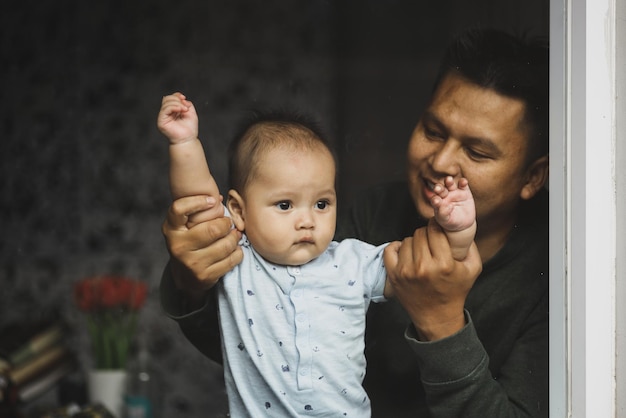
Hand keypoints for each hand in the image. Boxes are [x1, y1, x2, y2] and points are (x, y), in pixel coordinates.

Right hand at [157, 92, 198, 143]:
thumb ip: (186, 103)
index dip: (176, 95)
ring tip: (185, 109)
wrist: (188, 139)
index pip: (170, 98)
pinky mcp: (161, 121)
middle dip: (177, 99)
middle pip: (167, 99)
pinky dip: (173, 107)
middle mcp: (166, 113)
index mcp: (172, 111)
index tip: (184, 98)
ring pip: (166, 103)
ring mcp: (163, 117)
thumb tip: (181, 99)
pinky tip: (180, 110)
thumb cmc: (190, 128)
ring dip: (177, 103)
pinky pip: (165, 109)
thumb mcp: (191, 112)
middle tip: (185, 106)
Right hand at [162, 195, 242, 303]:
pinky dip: (238, 252)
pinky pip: (231, 260)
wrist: (185, 276)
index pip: (179, 209)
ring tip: (234, 235)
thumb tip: (220, 199)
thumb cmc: (188, 243)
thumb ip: (197, 212)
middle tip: (228, 223)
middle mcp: (179, 246)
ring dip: (234, 238)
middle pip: (213, 229)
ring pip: (225, 245)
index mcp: (171, 230)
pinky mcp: (205, 276)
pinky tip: (235, 249)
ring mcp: (192, 263)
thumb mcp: (185, 227)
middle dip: (226, 224)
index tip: (212, 201)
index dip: (197, 201)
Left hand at [383, 218, 481, 340]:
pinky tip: (406, 252)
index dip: (437, 227)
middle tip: (431, 243)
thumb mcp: (473, 269)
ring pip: (407, 240)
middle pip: (420, 233)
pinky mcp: (394, 276)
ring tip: (421, 252)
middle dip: (426, 235)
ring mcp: (406, 272)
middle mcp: (423, 267)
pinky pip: (390, 249)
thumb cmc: (455, 291)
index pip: (435, 230)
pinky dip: (396, 247)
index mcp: (444, 265)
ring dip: (414, 243)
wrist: (437, 317)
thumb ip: (470, 246)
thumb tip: (460, 224)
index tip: (439, 230)